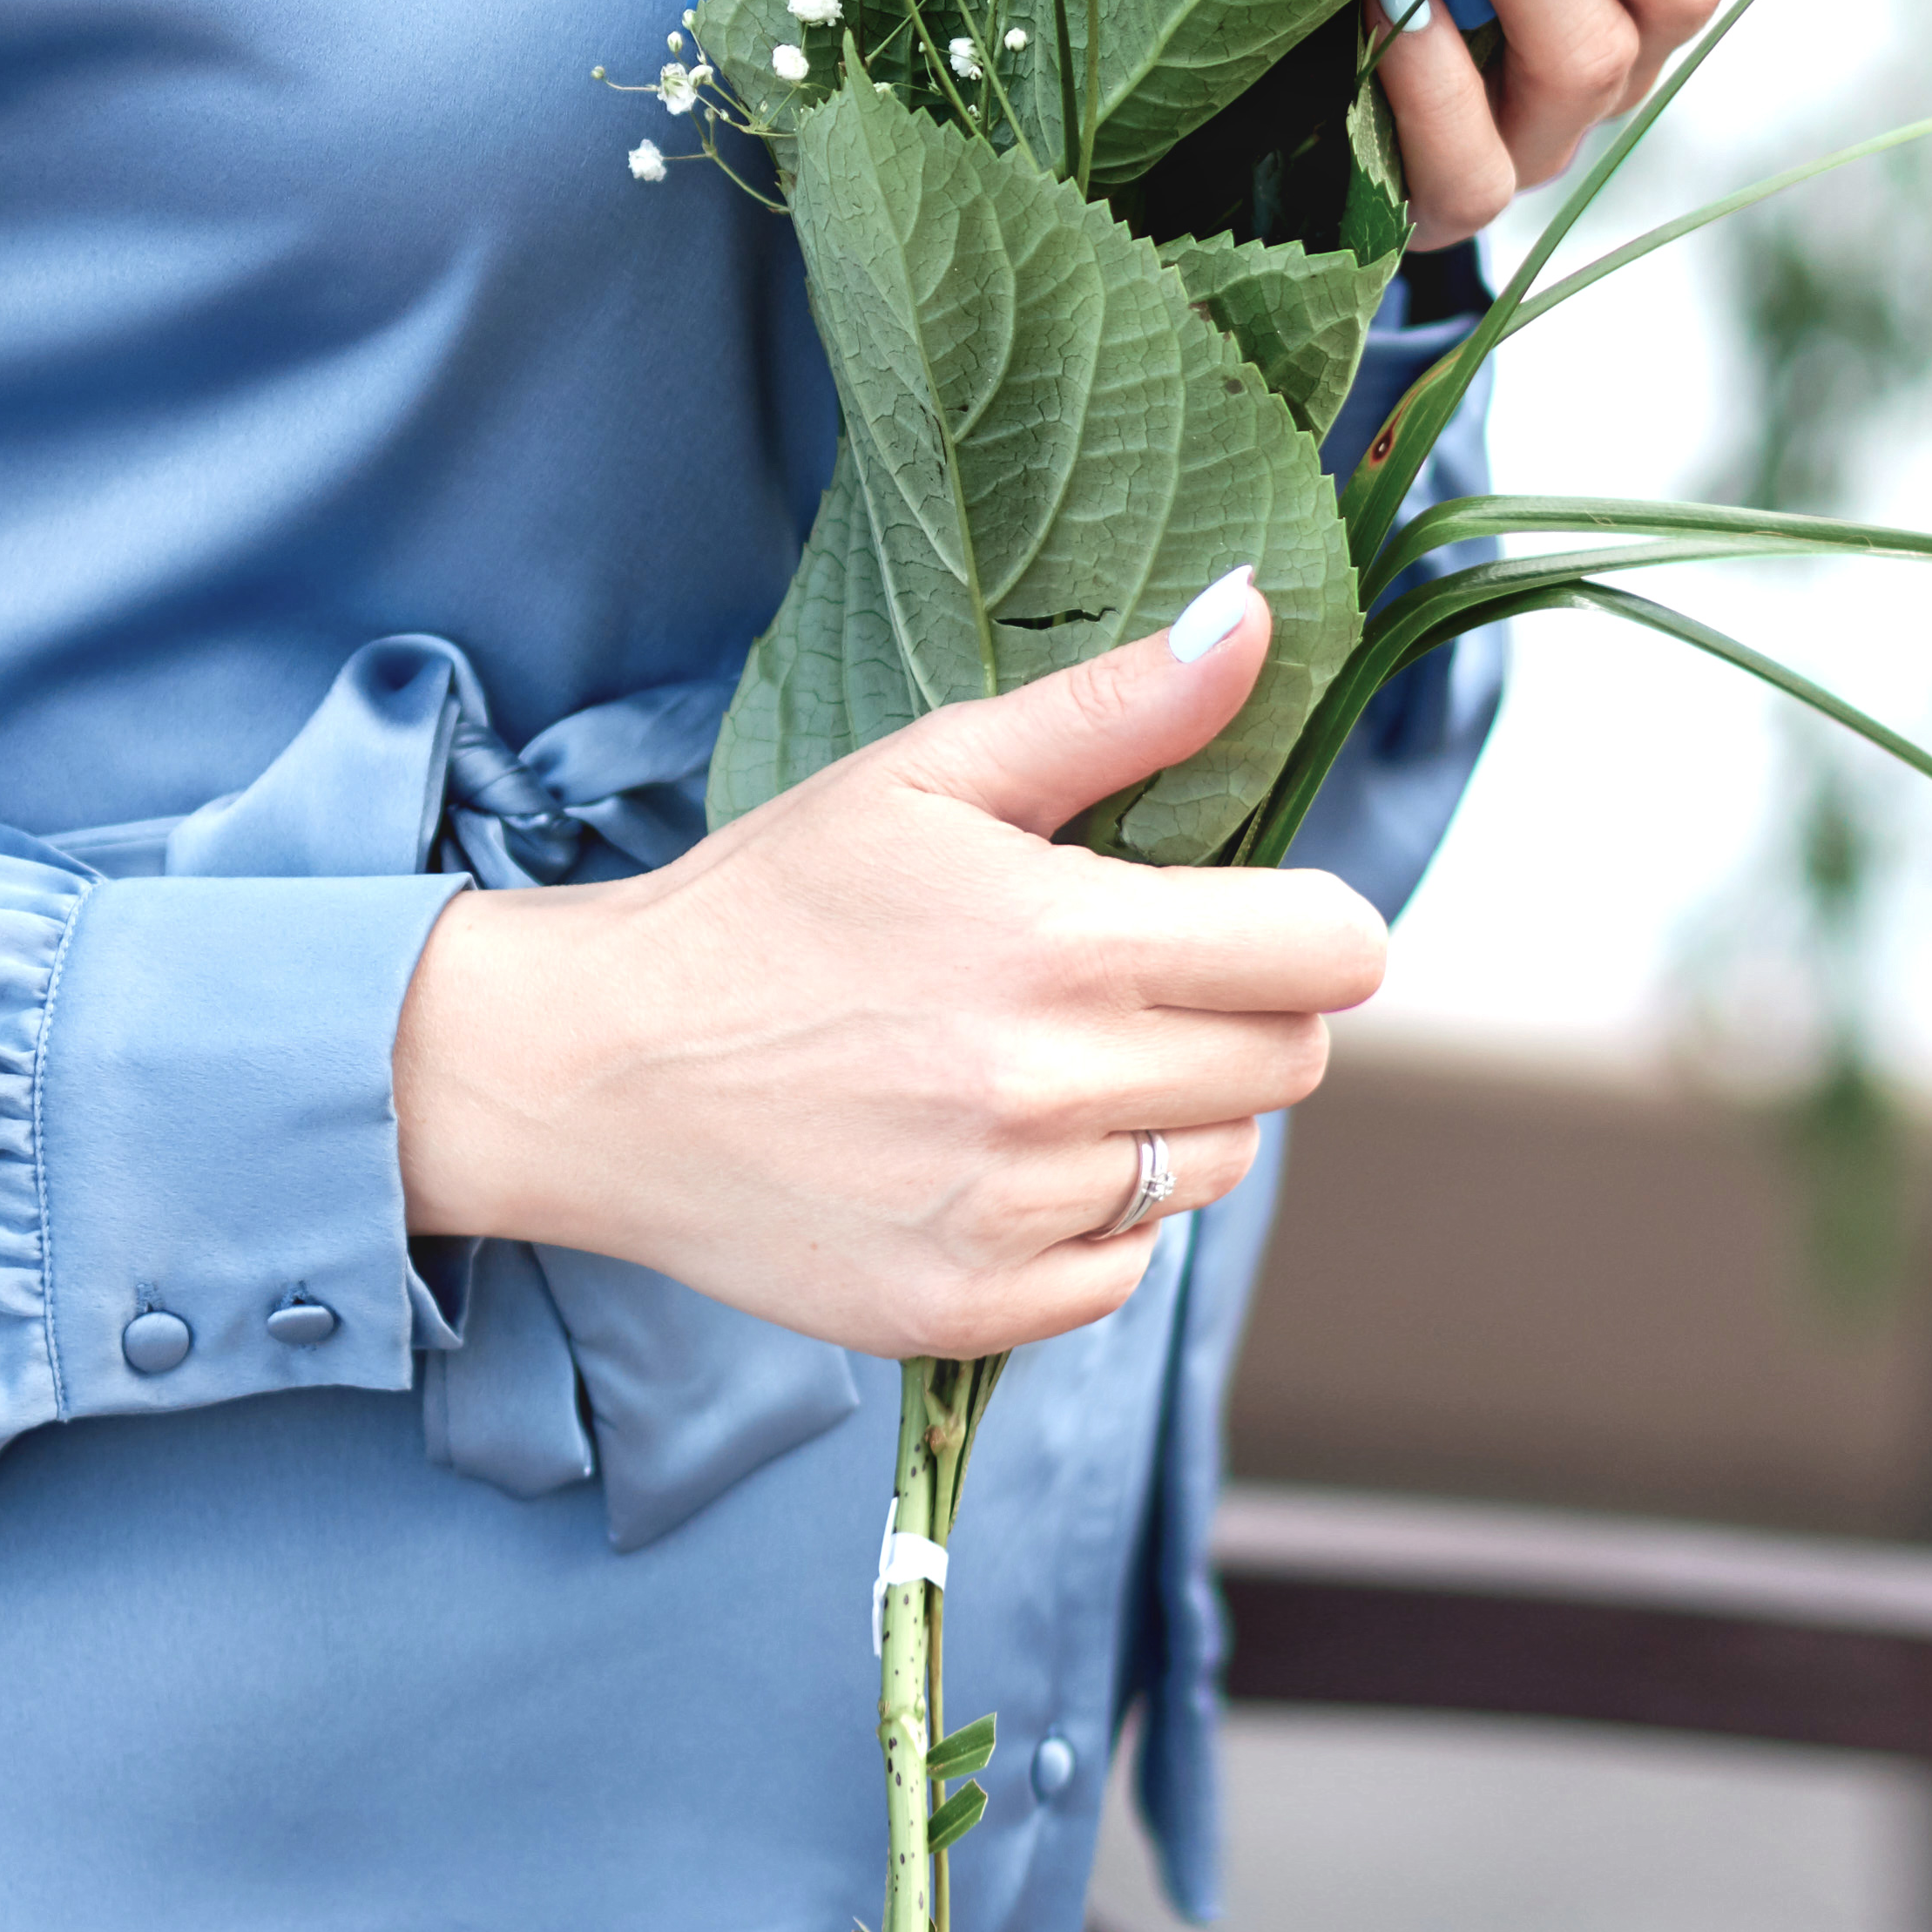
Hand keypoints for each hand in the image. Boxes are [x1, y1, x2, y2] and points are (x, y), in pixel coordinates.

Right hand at [389, 589, 1384, 1357]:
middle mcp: (1054, 1091)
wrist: (600, 1069)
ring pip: (1213, 1169)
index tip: (1246, 913)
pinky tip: (990, 1151)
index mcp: (1064, 943)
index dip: (1310, 924)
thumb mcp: (931, 771)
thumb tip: (1253, 622)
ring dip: (1164, 1115)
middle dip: (1236, 1010)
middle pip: (1288, 1064)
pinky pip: (1123, 1268)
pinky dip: (1088, 1217)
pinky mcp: (973, 1310)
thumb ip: (1114, 708)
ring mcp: (1016, 1216)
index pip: (1331, 956)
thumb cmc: (770, 902)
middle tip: (1118, 979)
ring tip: (1039, 1061)